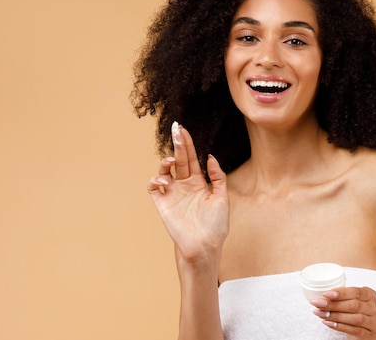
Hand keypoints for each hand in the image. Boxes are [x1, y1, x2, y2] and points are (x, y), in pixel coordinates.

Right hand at [147, 122, 228, 262]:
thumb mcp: (222, 197)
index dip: (187, 143)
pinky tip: (166, 182)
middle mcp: (183, 185)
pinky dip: (156, 180)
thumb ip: (217, 176)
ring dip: (166, 162)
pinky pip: (154, 187)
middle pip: (179, 160)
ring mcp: (172, 194)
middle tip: (176, 129)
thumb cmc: (216, 225)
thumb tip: (210, 156)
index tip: (183, 129)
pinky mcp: (162, 204)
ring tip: (172, 160)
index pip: (191, 158)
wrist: (205, 246)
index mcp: (198, 182)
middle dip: (177, 144)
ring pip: (164, 171)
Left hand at [310, 287, 375, 338]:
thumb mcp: (353, 300)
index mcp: (370, 295)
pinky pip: (354, 330)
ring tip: (320, 313)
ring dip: (334, 316)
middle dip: (333, 304)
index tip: (325, 294)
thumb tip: (322, 297)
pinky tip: (328, 323)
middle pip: (353, 305)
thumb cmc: (358, 310)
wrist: (370, 328)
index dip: (340, 293)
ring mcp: (373, 322)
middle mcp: (374, 308)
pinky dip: (339, 326)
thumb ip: (342, 297)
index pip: (356, 292)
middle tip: (318, 304)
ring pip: (354, 318)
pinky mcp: (369, 334)